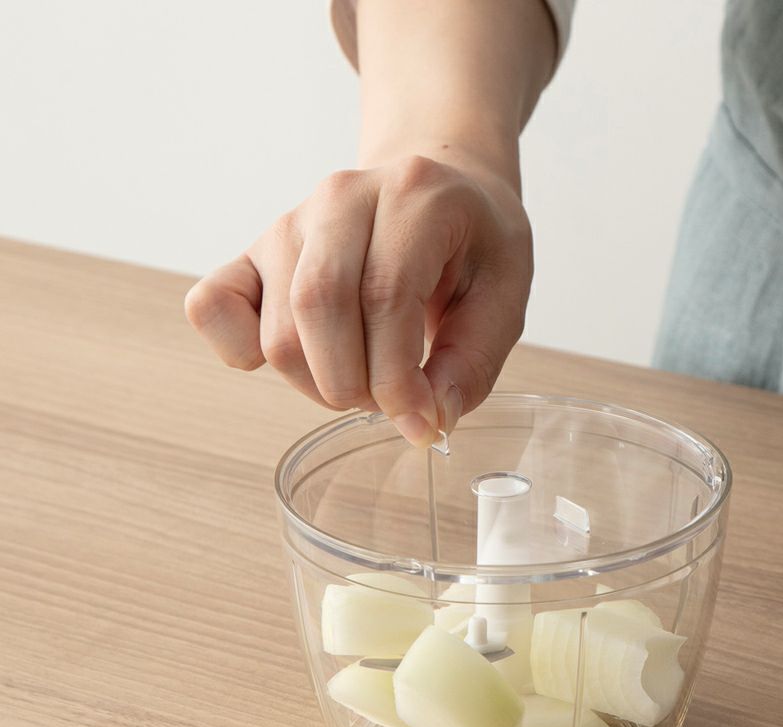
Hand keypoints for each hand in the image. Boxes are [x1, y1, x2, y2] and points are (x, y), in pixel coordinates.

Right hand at [184, 153, 532, 446]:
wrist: (436, 185)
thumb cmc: (473, 240)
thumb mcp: (508, 293)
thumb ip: (474, 359)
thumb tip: (429, 418)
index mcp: (413, 196)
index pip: (385, 296)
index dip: (398, 379)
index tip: (421, 423)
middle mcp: (340, 198)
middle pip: (318, 312)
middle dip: (357, 386)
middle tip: (392, 397)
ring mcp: (289, 224)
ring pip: (277, 332)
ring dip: (320, 383)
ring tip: (363, 375)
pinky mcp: (253, 253)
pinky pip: (212, 308)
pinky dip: (240, 352)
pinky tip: (299, 358)